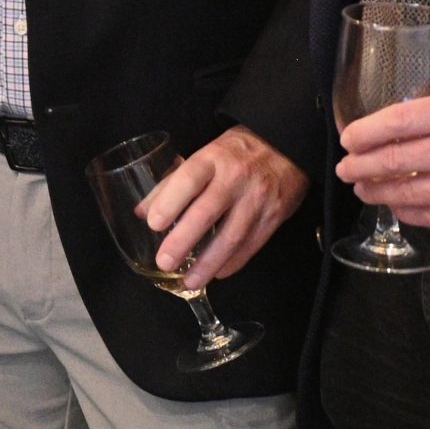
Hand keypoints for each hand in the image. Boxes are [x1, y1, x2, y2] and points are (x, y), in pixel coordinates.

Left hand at [144, 125, 308, 289]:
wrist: (286, 147)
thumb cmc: (236, 153)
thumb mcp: (204, 156)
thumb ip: (173, 183)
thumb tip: (142, 212)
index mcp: (214, 158)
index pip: (189, 179)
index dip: (170, 202)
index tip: (153, 224)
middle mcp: (236, 178)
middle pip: (206, 212)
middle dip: (183, 241)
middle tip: (165, 262)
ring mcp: (257, 199)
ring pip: (231, 236)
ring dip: (208, 263)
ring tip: (189, 281)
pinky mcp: (274, 216)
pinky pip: (251, 245)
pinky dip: (232, 262)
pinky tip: (217, 273)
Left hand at [337, 93, 429, 228]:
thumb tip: (395, 128)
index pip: (401, 120)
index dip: (367, 132)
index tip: (347, 139)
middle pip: (399, 159)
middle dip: (363, 166)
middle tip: (344, 169)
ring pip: (411, 192)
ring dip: (379, 192)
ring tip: (362, 189)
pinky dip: (409, 212)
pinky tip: (396, 207)